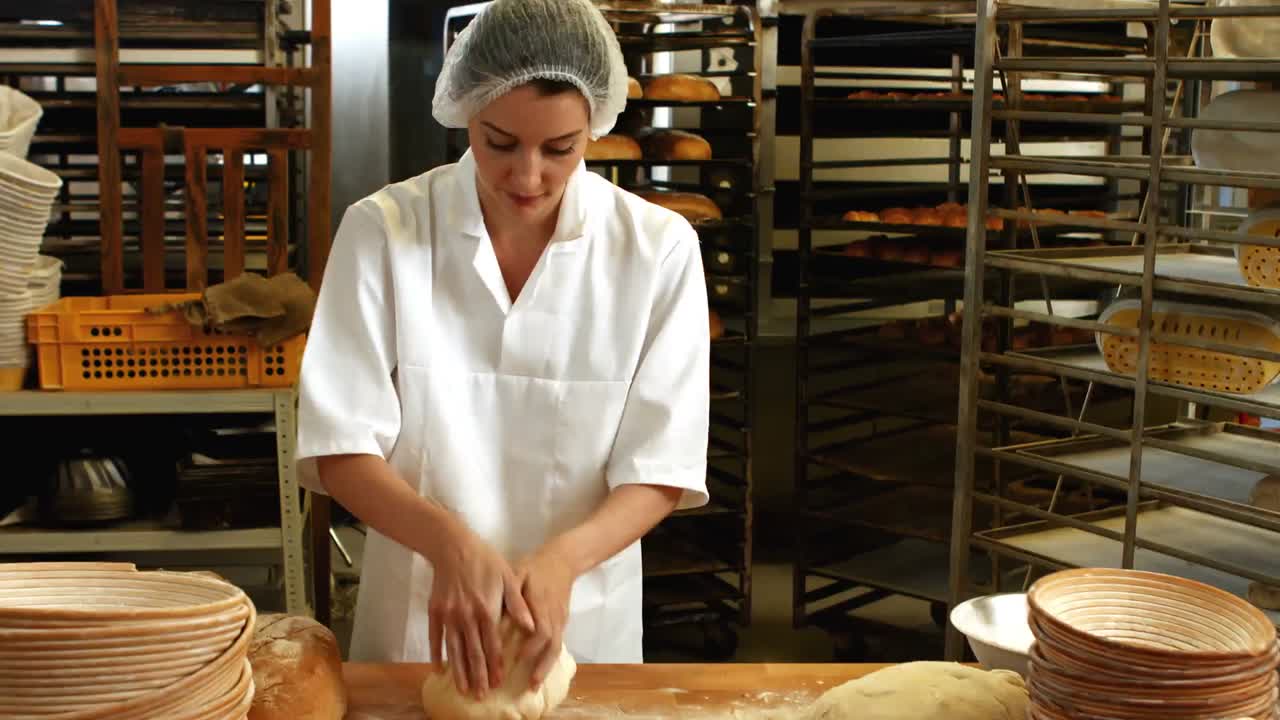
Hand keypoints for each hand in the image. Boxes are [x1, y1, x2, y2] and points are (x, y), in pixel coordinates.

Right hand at [427, 525, 534, 699]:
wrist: (453, 546)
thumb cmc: (485, 561)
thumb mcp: (508, 578)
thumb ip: (519, 605)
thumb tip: (532, 627)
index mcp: (487, 610)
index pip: (492, 644)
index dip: (494, 664)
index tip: (497, 682)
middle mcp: (467, 616)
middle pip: (472, 652)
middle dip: (477, 676)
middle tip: (479, 695)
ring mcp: (449, 615)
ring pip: (454, 649)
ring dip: (458, 671)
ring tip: (461, 689)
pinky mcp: (435, 611)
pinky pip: (436, 637)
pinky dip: (437, 653)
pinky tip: (438, 668)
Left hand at [513, 544, 577, 689]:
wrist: (563, 560)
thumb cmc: (535, 567)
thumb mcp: (519, 572)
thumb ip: (512, 594)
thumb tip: (503, 616)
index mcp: (541, 603)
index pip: (541, 629)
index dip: (532, 645)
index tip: (518, 658)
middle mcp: (553, 615)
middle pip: (551, 645)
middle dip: (541, 666)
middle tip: (529, 684)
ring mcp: (560, 620)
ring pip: (556, 647)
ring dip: (546, 667)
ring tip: (534, 685)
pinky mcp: (562, 622)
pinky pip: (557, 644)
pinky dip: (549, 659)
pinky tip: (539, 671)